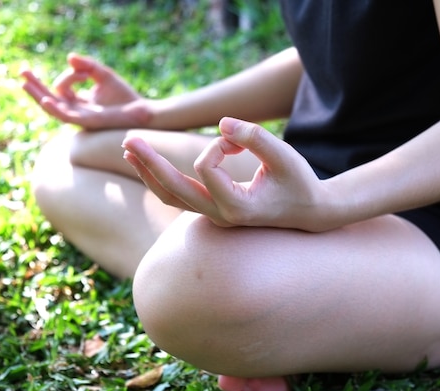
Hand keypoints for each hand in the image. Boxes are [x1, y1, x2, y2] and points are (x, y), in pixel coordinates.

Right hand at [21, 53, 152, 129]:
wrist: (141, 112)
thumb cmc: (124, 97)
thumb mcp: (104, 75)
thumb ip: (87, 66)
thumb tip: (69, 57)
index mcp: (79, 103)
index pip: (62, 88)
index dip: (70, 75)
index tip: (84, 70)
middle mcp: (77, 111)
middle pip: (50, 99)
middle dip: (35, 86)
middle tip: (21, 72)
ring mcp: (80, 118)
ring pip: (53, 108)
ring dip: (37, 95)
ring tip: (24, 84)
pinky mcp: (87, 122)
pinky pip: (66, 116)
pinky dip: (55, 108)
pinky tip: (45, 99)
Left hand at [122, 117, 334, 230]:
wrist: (310, 212)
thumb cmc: (300, 183)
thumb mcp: (284, 156)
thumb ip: (254, 136)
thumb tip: (223, 123)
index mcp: (237, 208)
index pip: (207, 166)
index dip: (220, 143)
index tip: (240, 138)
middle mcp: (220, 217)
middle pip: (173, 189)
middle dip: (150, 162)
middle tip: (128, 138)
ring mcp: (214, 217)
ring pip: (170, 196)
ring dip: (149, 172)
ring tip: (129, 149)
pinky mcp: (213, 211)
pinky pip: (178, 197)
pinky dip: (161, 179)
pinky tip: (147, 164)